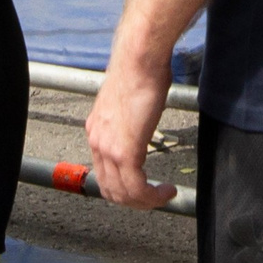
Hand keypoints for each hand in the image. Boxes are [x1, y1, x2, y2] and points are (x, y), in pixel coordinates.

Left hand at [84, 46, 178, 209]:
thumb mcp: (128, 103)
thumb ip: (129, 120)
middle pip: (110, 188)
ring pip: (122, 194)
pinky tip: (166, 190)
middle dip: (134, 200)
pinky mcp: (124, 151)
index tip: (144, 187)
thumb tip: (140, 125)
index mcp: (96, 129)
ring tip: (163, 195)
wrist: (139, 60)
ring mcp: (108, 147)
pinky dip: (153, 196)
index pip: (103, 171)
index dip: (124, 186)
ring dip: (146, 202)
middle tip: (154, 198)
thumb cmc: (139, 72)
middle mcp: (97, 140)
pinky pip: (136, 189)